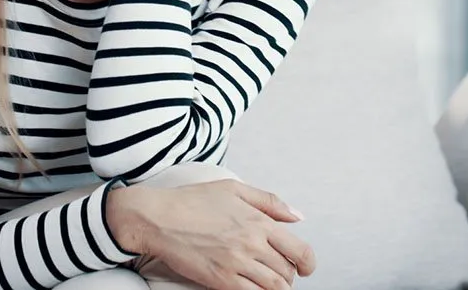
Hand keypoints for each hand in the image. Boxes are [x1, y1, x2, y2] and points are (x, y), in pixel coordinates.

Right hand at [108, 180, 316, 289]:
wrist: (158, 217)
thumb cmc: (193, 200)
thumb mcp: (235, 188)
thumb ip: (270, 202)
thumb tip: (297, 216)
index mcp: (259, 221)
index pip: (299, 250)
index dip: (308, 263)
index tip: (307, 267)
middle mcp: (252, 244)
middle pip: (287, 272)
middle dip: (289, 275)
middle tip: (281, 272)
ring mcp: (236, 264)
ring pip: (273, 287)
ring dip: (277, 288)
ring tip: (269, 282)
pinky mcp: (220, 281)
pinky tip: (253, 288)